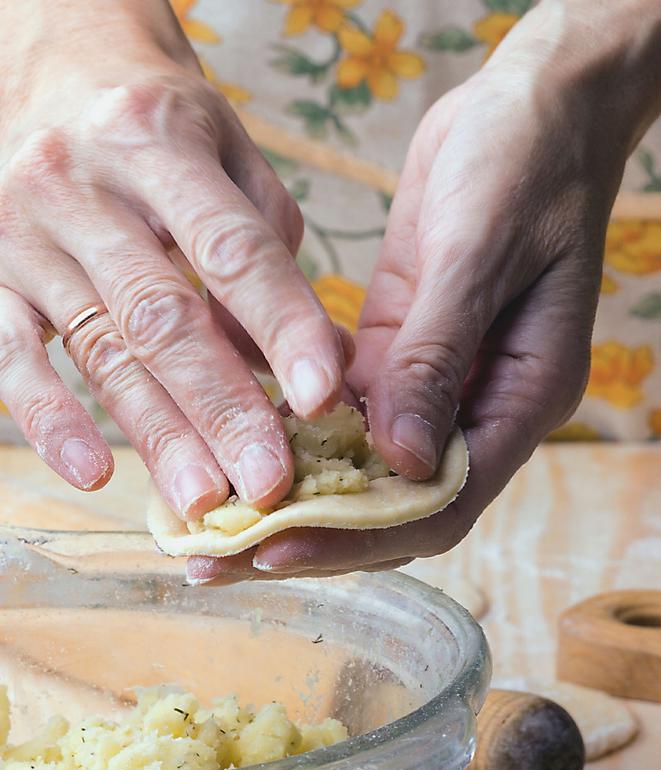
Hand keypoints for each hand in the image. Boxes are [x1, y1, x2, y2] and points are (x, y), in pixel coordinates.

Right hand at [0, 0, 350, 517]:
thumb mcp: (233, 158)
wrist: (55, 71)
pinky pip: (12, 356)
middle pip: (161, 315)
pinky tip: (96, 473)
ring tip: (205, 499)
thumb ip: (273, 252)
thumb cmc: (167, 131)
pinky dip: (52, 417)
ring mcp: (23, 233)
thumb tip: (323, 363)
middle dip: (222, 406)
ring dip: (156, 432)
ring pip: (98, 348)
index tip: (323, 398)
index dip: (281, 327)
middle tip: (270, 480)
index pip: (232, 250)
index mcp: (157, 144)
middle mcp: (80, 186)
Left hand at [189, 14, 631, 582]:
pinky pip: (352, 412)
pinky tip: (241, 441)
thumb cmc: (529, 167)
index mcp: (525, 399)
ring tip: (217, 517)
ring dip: (298, 493)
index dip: (362, 535)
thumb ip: (440, 355)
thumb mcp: (481, 253)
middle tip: (221, 556)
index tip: (279, 547)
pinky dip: (301, 433)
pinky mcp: (404, 350)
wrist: (539, 109)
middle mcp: (483, 408)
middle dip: (315, 536)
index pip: (444, 500)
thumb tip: (399, 459)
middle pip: (399, 504)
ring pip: (369, 467)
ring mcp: (442, 383)